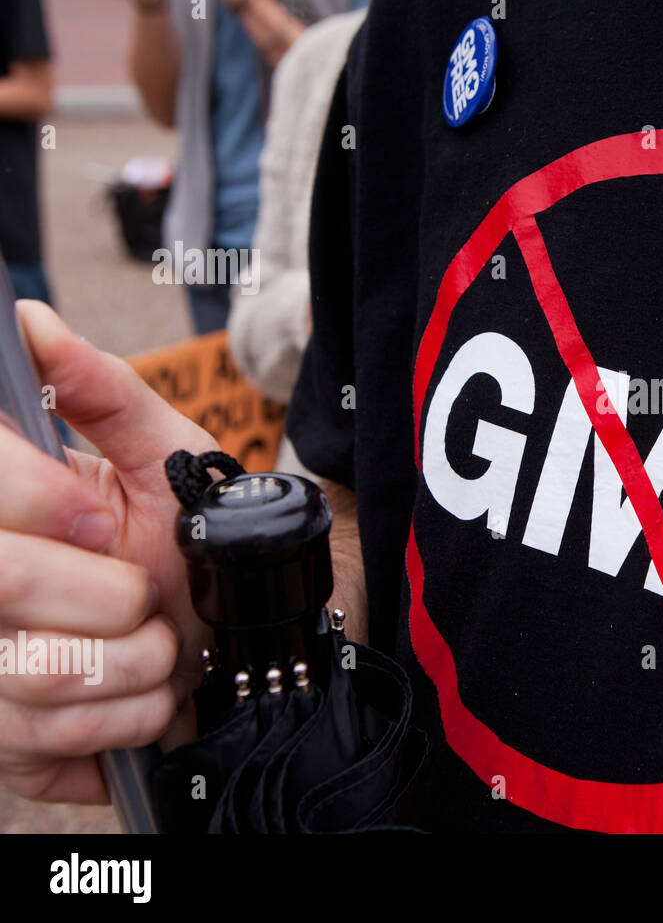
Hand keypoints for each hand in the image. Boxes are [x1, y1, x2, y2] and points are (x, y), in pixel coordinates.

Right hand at [0, 302, 216, 803]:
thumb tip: (32, 320)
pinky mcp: (2, 747)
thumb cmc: (191, 541)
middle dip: (108, 597)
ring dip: (135, 663)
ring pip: (31, 676)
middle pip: (0, 584)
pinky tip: (148, 698)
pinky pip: (46, 744)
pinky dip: (129, 719)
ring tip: (161, 647)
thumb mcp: (165, 457)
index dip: (35, 502)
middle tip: (147, 596)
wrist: (234, 634)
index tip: (100, 521)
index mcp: (4, 513)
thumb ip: (103, 393)